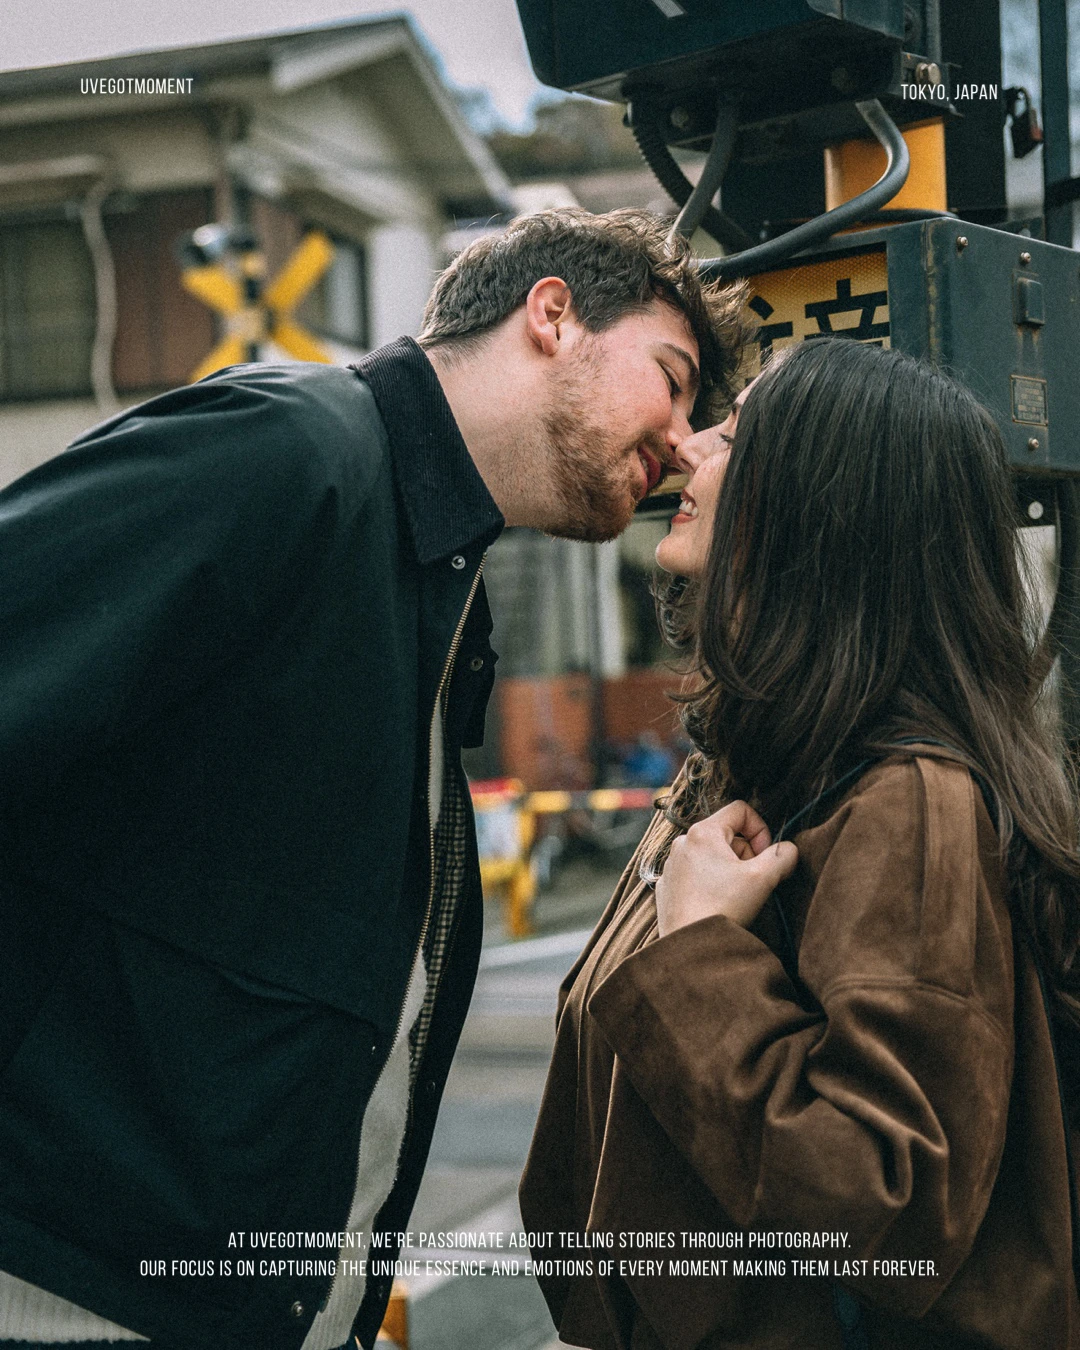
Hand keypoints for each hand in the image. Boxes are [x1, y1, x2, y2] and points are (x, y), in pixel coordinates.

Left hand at [654, 800, 798, 936]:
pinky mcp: (668, 886)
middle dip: (746, 854)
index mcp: (703, 832)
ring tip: (734, 896)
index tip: (765, 857)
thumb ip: (782, 856)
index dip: (761, 830)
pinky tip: (716, 905)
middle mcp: (682, 843)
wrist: (689, 946)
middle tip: (753, 881)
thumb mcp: (762, 879)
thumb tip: (788, 850)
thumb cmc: (723, 908)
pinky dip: (710, 884)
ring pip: (711, 856)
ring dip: (729, 870)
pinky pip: (695, 875)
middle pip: (726, 834)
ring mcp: (672, 865)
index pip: (740, 810)